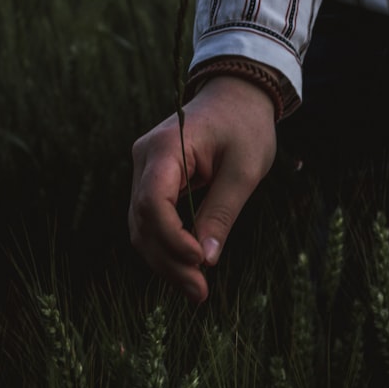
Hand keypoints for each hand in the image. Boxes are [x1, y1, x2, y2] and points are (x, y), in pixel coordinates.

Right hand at [129, 76, 276, 302]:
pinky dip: (167, 246)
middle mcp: (144, 158)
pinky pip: (152, 220)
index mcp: (166, 147)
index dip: (171, 239)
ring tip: (195, 290)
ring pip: (142, 226)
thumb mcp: (244, 170)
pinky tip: (188, 270)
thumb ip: (222, 212)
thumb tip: (205, 259)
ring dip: (165, 261)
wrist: (238, 94)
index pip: (153, 202)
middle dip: (168, 261)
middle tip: (199, 293)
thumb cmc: (246, 126)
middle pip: (143, 221)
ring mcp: (144, 169)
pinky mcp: (152, 180)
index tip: (199, 262)